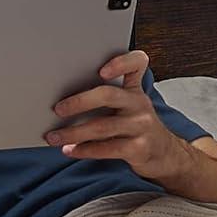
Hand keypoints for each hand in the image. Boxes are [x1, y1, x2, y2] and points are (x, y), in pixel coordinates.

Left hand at [43, 49, 183, 182]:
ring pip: (102, 126)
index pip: (136, 64)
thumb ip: (105, 100)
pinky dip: (84, 149)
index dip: (121, 62)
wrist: (164, 154)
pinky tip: (69, 150)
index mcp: (134, 90)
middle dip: (79, 102)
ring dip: (72, 132)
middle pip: (108, 95)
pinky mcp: (139, 148)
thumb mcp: (128, 108)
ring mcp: (141, 126)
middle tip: (57, 109)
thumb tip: (62, 103)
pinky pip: (107, 149)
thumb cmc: (135, 129)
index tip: (101, 71)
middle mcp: (139, 104)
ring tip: (53, 137)